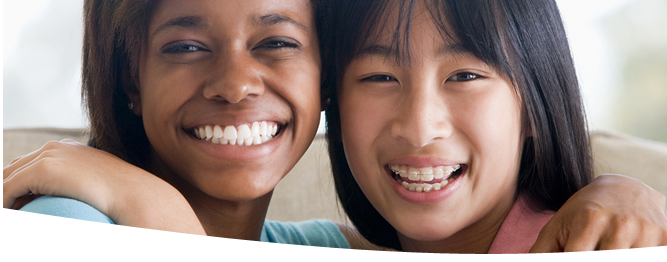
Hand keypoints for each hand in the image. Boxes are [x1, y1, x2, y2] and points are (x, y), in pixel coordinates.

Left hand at [3, 139, 215, 253]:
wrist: (133, 193)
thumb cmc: (121, 194)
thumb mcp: (97, 182)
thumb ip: (80, 182)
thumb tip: (73, 197)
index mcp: (68, 148)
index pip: (30, 163)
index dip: (18, 183)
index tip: (15, 204)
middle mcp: (55, 147)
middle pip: (15, 168)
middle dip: (6, 189)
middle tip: (5, 212)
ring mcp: (48, 156)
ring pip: (8, 179)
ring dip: (2, 199)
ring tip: (4, 219)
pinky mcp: (42, 169)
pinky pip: (8, 190)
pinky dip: (2, 205)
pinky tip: (5, 221)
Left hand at [529, 174, 666, 253]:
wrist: (627, 189)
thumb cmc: (584, 212)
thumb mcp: (558, 226)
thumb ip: (540, 252)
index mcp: (589, 220)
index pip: (575, 261)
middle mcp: (620, 226)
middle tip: (592, 255)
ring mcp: (647, 234)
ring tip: (606, 252)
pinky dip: (638, 261)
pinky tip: (628, 253)